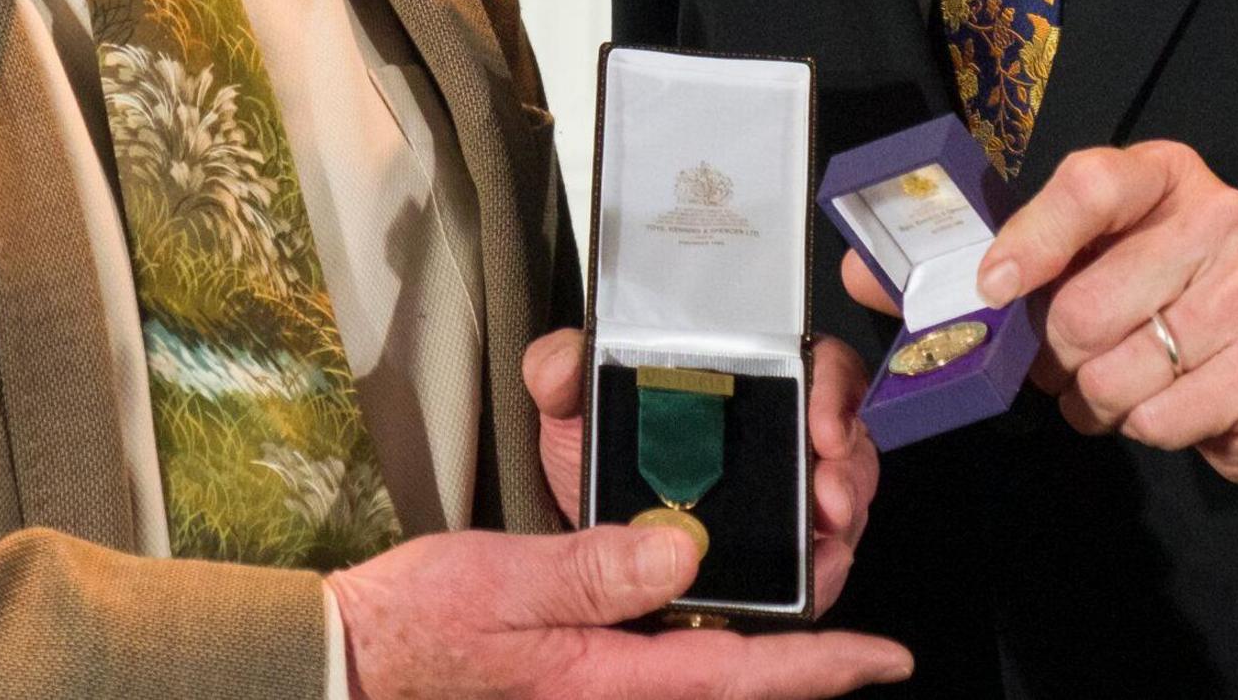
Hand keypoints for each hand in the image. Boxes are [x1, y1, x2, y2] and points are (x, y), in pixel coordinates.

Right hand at [327, 523, 911, 698]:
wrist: (352, 666)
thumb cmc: (414, 629)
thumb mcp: (501, 580)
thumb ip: (594, 568)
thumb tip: (685, 551)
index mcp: (606, 679)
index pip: (739, 674)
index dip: (821, 666)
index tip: (886, 658)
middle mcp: (613, 693)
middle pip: (735, 680)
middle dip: (806, 660)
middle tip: (864, 641)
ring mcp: (599, 690)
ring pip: (704, 675)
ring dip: (760, 655)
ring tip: (813, 627)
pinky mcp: (582, 679)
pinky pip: (665, 669)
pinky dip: (708, 648)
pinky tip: (712, 613)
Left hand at [522, 328, 885, 613]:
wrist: (583, 530)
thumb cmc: (594, 453)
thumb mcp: (570, 403)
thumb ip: (561, 369)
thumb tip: (565, 362)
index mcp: (747, 380)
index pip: (815, 365)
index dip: (832, 390)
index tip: (822, 423)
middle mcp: (780, 433)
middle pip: (845, 438)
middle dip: (846, 469)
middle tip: (827, 494)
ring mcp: (788, 495)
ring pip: (843, 498)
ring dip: (841, 519)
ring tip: (823, 537)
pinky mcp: (782, 552)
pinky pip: (821, 558)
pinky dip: (823, 568)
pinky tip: (813, 575)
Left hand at [913, 139, 1237, 483]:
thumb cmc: (1170, 296)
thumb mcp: (1090, 257)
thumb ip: (986, 262)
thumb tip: (864, 274)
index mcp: (1159, 176)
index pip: (1088, 186)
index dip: (1031, 240)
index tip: (991, 288)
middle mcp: (1213, 219)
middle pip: (1082, 308)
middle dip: (1055, 355)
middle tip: (1069, 357)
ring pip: (1111, 373)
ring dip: (1093, 398)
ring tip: (1119, 378)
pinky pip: (1154, 420)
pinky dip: (1140, 426)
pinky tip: (1165, 401)